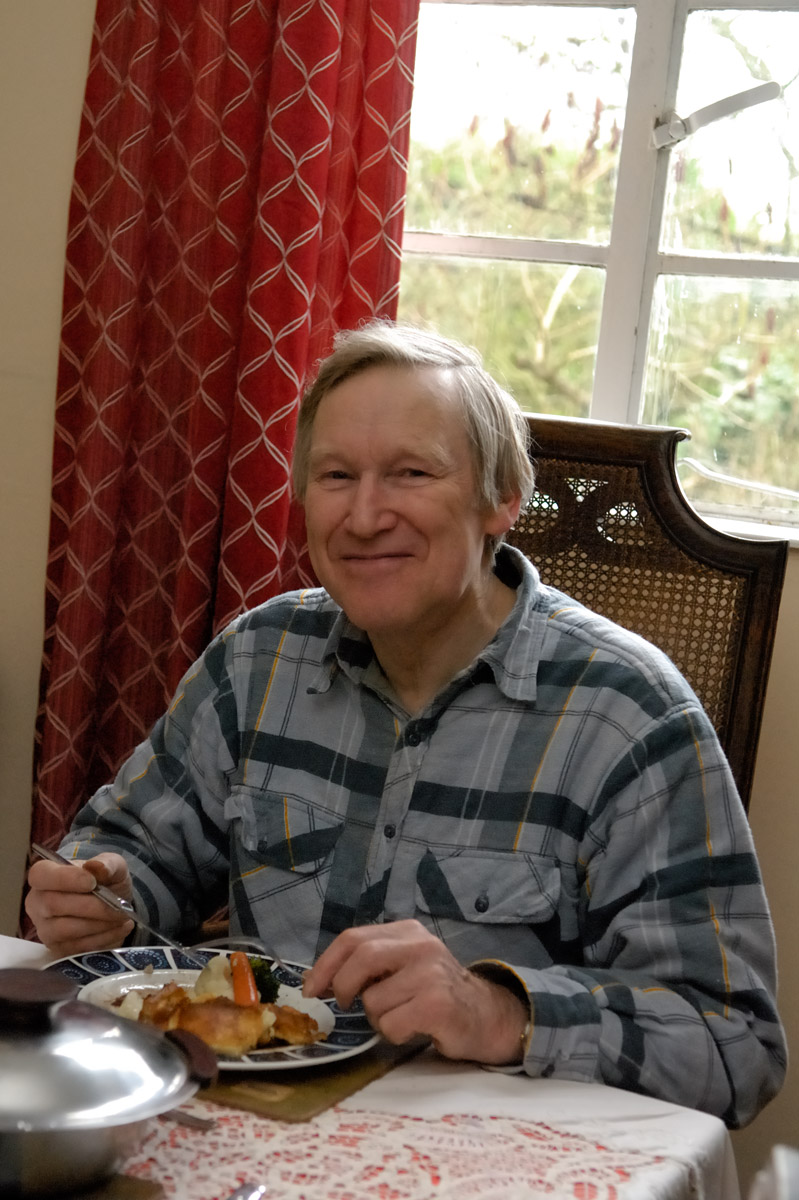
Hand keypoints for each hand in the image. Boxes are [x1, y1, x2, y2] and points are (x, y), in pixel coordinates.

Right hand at [25, 852, 134, 955]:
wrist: (112, 906)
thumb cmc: (106, 881)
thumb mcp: (113, 866)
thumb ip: (107, 863)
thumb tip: (97, 867)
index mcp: (45, 875)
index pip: (41, 875)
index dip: (65, 879)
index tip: (92, 882)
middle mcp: (37, 902)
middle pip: (53, 905)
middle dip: (91, 906)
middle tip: (118, 906)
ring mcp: (45, 928)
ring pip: (65, 929)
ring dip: (99, 924)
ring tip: (121, 916)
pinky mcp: (57, 949)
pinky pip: (76, 947)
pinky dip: (104, 937)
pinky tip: (120, 928)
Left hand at [302, 919, 528, 1065]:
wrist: (486, 1016)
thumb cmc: (435, 993)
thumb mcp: (404, 966)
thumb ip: (370, 964)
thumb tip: (318, 979)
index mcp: (408, 931)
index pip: (354, 938)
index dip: (325, 963)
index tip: (311, 987)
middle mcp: (421, 946)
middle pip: (361, 959)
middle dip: (342, 986)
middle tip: (343, 1005)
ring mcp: (431, 974)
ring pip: (374, 1000)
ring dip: (377, 1018)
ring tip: (399, 1016)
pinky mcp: (438, 1004)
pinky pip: (391, 1025)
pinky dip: (393, 1034)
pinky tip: (414, 1028)